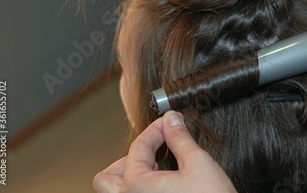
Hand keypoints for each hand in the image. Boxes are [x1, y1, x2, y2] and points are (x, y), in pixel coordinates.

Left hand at [93, 110, 236, 192]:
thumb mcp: (198, 163)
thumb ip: (180, 138)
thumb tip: (172, 120)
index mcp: (136, 187)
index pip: (138, 148)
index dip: (155, 130)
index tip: (169, 123)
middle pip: (109, 176)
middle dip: (132, 157)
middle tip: (156, 148)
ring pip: (115, 192)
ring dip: (130, 176)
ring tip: (156, 168)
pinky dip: (139, 190)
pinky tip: (160, 186)